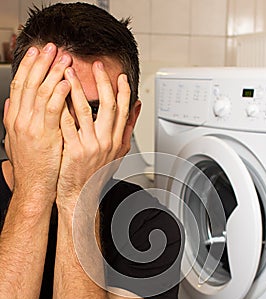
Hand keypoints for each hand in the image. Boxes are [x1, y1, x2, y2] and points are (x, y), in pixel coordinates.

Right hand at [3, 44, 71, 202]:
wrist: (33, 188)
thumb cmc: (31, 167)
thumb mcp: (16, 141)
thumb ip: (14, 120)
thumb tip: (11, 103)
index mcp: (15, 119)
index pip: (19, 85)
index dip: (28, 67)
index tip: (36, 53)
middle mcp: (20, 120)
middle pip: (29, 83)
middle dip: (41, 63)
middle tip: (51, 48)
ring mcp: (31, 128)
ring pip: (40, 93)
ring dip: (53, 73)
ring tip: (63, 60)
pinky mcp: (45, 136)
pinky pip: (52, 110)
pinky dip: (59, 94)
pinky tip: (66, 83)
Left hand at [57, 61, 131, 207]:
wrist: (81, 195)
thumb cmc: (96, 174)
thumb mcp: (118, 152)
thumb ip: (127, 129)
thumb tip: (136, 107)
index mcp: (117, 141)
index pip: (124, 110)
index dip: (123, 90)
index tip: (120, 76)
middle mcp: (106, 142)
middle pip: (108, 105)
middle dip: (103, 82)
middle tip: (97, 66)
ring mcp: (90, 146)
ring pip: (84, 110)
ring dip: (77, 88)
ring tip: (69, 73)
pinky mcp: (74, 150)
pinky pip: (67, 124)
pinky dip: (62, 108)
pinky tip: (56, 95)